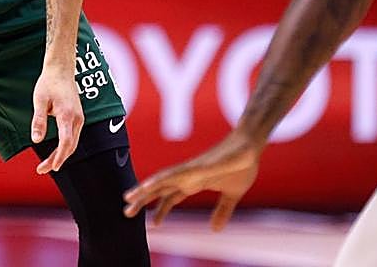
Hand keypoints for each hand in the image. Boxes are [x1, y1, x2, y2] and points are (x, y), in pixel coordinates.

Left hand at [30, 64, 82, 173]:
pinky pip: (73, 137)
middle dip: (57, 160)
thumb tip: (36, 140)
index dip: (59, 156)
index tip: (51, 168)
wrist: (61, 69)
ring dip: (61, 155)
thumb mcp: (39, 100)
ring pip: (72, 143)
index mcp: (67, 115)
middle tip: (41, 170)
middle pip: (70, 146)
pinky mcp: (78, 117)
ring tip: (47, 165)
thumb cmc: (48, 83)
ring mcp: (79, 118)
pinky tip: (55, 152)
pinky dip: (65, 147)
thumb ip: (38, 121)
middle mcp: (77, 119)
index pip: (66, 142)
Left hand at [122, 130, 260, 227]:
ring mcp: (190, 170)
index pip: (172, 197)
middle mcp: (188, 176)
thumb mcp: (232, 195)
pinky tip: (147, 185)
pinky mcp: (196, 166)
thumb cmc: (241, 165)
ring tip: (129, 198)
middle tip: (126, 212)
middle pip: (160, 189)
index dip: (160, 210)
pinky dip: (159, 179)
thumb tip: (215, 230)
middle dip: (143, 200)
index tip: (152, 224)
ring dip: (145, 190)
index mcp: (195, 183)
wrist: (251, 146)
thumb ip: (222, 211)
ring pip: (161, 181)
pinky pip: (174, 173)